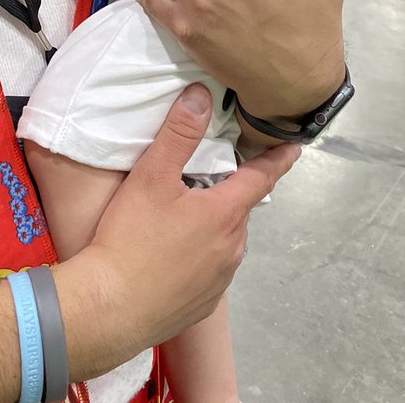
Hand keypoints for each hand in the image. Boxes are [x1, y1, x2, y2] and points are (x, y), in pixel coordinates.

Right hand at [60, 84, 299, 374]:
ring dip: (213, 224)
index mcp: (225, 213)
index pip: (261, 177)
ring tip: (183, 215)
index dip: (277, 159)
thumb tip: (201, 95)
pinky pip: (211, 270)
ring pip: (226, 240)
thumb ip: (178, 134)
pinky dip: (200, 256)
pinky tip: (173, 254)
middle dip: (229, 191)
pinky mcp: (203, 303)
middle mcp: (232, 247)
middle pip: (238, 208)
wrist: (110, 309)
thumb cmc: (130, 239)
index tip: (295, 148)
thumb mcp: (151, 177)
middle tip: (206, 177)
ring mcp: (220, 280)